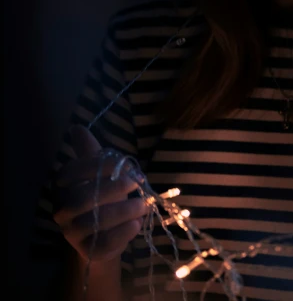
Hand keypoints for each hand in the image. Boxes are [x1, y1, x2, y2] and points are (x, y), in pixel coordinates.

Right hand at [53, 126, 146, 261]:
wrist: (104, 236)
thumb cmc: (101, 196)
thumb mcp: (98, 172)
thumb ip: (90, 151)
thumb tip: (76, 128)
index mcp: (62, 186)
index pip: (73, 172)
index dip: (101, 165)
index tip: (128, 164)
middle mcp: (61, 210)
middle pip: (82, 198)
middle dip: (112, 189)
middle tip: (137, 184)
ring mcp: (71, 233)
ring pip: (93, 222)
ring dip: (122, 212)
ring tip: (143, 204)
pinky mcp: (87, 252)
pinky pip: (102, 243)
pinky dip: (122, 234)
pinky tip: (137, 224)